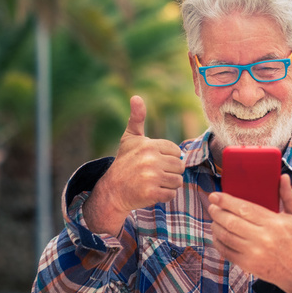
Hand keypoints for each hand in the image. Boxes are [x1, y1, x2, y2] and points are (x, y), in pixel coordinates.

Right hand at [83, 95, 184, 234]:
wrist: (112, 191)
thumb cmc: (124, 163)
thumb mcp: (130, 139)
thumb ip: (137, 118)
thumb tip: (136, 97)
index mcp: (149, 145)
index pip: (177, 152)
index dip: (168, 158)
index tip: (154, 161)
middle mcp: (150, 160)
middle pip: (180, 166)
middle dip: (170, 172)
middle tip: (154, 174)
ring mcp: (151, 177)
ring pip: (177, 181)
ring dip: (168, 184)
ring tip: (154, 182)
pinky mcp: (151, 193)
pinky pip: (171, 194)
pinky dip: (164, 196)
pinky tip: (152, 192)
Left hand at [208, 174, 291, 292]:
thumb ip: (288, 195)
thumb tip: (282, 176)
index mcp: (273, 223)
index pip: (244, 209)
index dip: (226, 201)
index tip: (215, 195)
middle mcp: (262, 238)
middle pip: (231, 222)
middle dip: (217, 212)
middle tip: (212, 205)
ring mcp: (254, 253)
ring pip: (226, 236)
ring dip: (215, 226)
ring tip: (214, 218)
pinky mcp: (248, 264)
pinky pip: (227, 251)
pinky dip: (218, 242)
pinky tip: (217, 234)